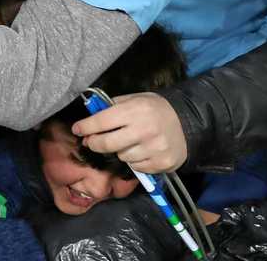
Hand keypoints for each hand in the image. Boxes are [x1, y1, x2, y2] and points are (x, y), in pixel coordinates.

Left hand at [73, 92, 187, 173]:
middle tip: (91, 141)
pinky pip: (136, 167)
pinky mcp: (161, 163)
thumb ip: (114, 106)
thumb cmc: (156, 109)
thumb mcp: (136, 99)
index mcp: (135, 110)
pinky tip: (140, 151)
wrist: (188, 123)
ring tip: (127, 142)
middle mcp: (144, 130)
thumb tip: (91, 117)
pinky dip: (134, 160)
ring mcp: (153, 148)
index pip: (102, 121)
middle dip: (94, 143)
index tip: (77, 129)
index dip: (85, 126)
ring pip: (121, 156)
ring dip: (119, 151)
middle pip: (107, 144)